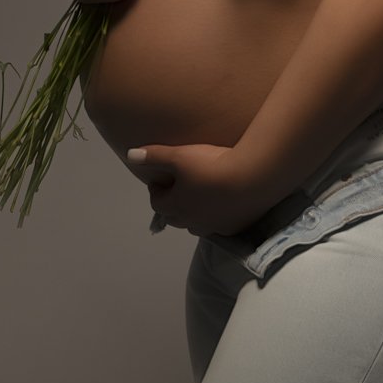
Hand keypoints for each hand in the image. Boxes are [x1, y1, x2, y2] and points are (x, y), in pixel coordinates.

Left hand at [122, 143, 275, 237]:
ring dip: (194, 213)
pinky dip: (217, 216)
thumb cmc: (211, 165)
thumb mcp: (179, 155)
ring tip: (201, 197)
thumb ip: (154, 155)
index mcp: (176, 205)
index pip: (158, 203)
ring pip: (197, 225)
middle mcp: (192, 221)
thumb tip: (130, 155)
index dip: (157, 190)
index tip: (161, 179)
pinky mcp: (235, 227)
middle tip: (179, 187)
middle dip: (173, 204)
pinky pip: (220, 225)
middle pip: (175, 217)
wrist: (252, 177)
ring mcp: (214, 227)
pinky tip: (224, 204)